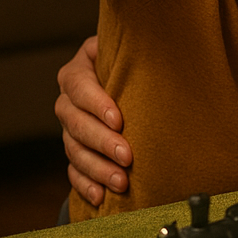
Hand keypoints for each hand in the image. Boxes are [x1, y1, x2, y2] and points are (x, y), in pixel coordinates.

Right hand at [56, 36, 132, 203]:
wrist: (133, 78)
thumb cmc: (138, 60)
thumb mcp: (134, 47)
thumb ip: (140, 46)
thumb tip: (168, 40)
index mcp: (79, 70)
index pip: (79, 85)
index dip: (96, 103)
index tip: (119, 120)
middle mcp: (69, 100)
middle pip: (75, 123)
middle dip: (101, 142)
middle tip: (127, 156)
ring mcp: (69, 128)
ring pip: (74, 150)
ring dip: (97, 168)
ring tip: (121, 182)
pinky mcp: (76, 150)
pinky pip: (73, 171)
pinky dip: (85, 185)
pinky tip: (100, 197)